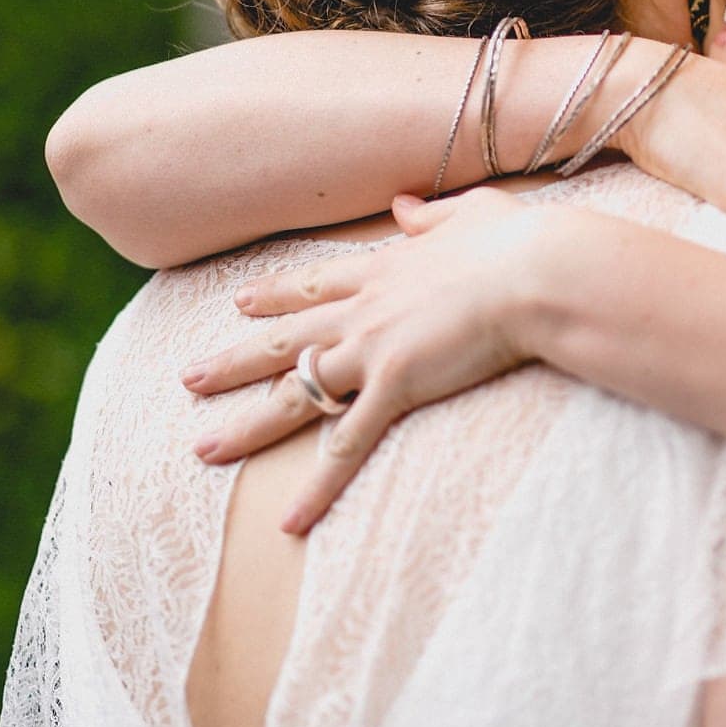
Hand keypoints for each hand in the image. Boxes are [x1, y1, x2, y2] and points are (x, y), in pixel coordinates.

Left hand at [180, 189, 568, 531]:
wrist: (536, 271)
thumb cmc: (519, 242)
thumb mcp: (473, 212)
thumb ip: (432, 215)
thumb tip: (404, 205)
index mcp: (384, 267)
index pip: (315, 283)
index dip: (275, 294)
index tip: (240, 300)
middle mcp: (364, 310)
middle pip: (284, 339)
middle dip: (232, 360)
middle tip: (188, 379)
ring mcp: (373, 349)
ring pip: (293, 393)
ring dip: (245, 425)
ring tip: (202, 448)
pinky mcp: (394, 386)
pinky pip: (345, 447)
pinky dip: (317, 487)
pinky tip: (289, 521)